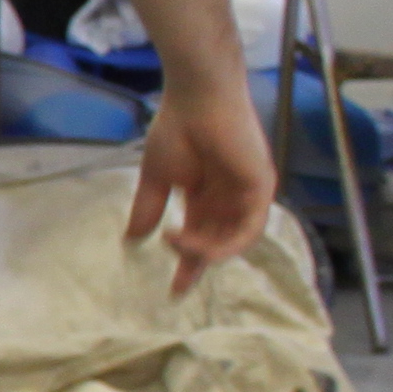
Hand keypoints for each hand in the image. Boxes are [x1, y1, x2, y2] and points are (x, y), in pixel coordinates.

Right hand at [127, 80, 277, 294]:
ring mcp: (248, 194)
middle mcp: (231, 199)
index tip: (174, 293)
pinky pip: (248, 228)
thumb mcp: (156, 177)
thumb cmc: (177, 129)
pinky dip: (225, 242)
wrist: (198, 99)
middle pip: (217, 243)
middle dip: (196, 263)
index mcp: (207, 196)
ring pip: (233, 240)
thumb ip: (147, 208)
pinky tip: (197, 241)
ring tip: (177, 244)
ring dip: (206, 251)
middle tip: (176, 278)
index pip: (201, 238)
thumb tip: (131, 239)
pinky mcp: (261, 188)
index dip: (188, 265)